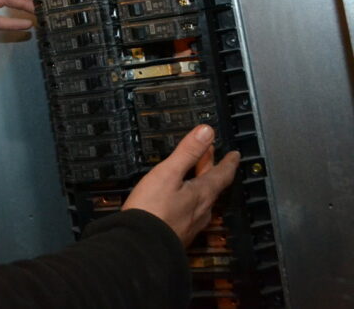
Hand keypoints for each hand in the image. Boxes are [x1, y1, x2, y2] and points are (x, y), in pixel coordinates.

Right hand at [122, 124, 240, 245]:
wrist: (140, 246)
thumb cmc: (152, 208)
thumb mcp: (168, 173)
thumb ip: (187, 152)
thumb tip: (207, 131)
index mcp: (202, 193)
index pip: (222, 175)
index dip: (229, 162)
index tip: (235, 155)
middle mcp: (202, 210)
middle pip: (212, 186)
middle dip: (211, 169)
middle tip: (211, 157)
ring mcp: (191, 224)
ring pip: (202, 201)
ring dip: (200, 185)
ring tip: (195, 177)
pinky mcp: (178, 234)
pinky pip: (190, 213)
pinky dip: (189, 201)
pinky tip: (179, 203)